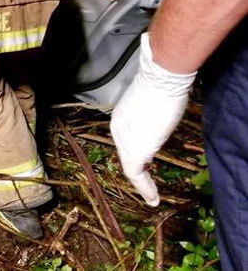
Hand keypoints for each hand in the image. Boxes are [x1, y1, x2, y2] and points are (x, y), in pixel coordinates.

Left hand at [110, 34, 195, 205]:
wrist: (161, 81)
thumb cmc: (160, 87)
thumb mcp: (150, 104)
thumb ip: (148, 118)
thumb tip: (155, 124)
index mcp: (120, 119)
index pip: (126, 142)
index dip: (137, 156)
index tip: (148, 166)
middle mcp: (118, 130)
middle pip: (127, 155)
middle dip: (138, 172)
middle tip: (148, 187)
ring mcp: (125, 141)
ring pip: (131, 167)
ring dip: (142, 185)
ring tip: (151, 197)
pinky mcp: (136, 150)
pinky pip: (136, 174)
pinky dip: (145, 188)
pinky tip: (153, 198)